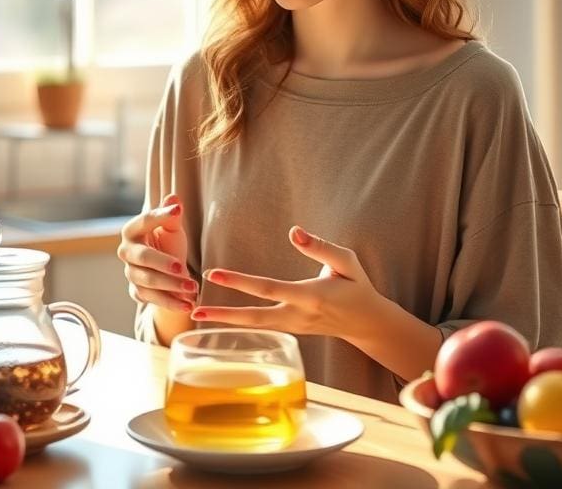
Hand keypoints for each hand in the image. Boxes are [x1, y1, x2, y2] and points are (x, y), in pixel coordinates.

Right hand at [117, 193, 198, 312]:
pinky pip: (152, 299)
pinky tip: (188, 304)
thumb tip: (174, 198)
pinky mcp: (137, 292)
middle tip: (181, 267)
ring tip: (192, 287)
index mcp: (132, 230)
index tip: (178, 211)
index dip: (160, 215)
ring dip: (171, 286)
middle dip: (163, 263)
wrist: (167, 270)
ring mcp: (130, 273)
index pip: (145, 221)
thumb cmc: (168, 243)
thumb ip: (172, 215)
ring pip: (149, 281)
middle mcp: (126, 252)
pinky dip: (171, 303)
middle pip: (143, 257)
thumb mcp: (172, 228)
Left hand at [192, 226, 380, 337]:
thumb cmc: (356, 285)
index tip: (215, 273)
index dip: (240, 281)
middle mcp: (299, 315)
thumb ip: (320, 247)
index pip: (268, 288)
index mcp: (311, 296)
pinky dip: (238, 324)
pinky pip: (261, 328)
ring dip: (225, 321)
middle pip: (255, 317)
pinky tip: (218, 318)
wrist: (367, 322)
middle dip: (224, 314)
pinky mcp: (290, 330)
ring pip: (254, 326)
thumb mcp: (346, 261)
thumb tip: (293, 231)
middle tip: (194, 309)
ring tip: (195, 314)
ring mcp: (293, 327)